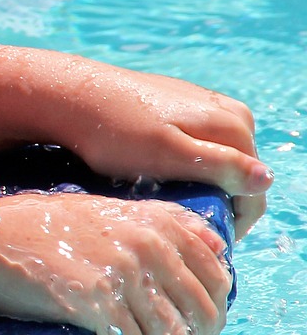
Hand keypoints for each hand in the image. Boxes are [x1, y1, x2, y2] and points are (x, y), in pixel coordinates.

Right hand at [0, 193, 232, 334]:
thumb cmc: (34, 226)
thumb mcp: (103, 210)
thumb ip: (159, 222)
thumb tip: (218, 247)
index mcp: (154, 221)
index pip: (216, 272)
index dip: (216, 306)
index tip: (202, 325)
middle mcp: (147, 245)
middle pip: (202, 308)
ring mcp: (123, 274)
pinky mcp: (97, 304)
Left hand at [42, 58, 270, 238]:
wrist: (69, 95)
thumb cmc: (116, 132)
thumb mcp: (168, 155)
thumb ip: (219, 165)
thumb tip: (266, 179)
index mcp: (234, 125)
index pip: (254, 189)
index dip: (234, 221)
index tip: (202, 239)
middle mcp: (228, 111)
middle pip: (239, 172)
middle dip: (218, 201)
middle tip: (180, 221)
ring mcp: (203, 104)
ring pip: (217, 158)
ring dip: (201, 183)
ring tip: (167, 200)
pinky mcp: (177, 103)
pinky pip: (196, 143)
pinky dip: (185, 164)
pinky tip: (156, 173)